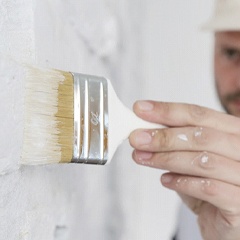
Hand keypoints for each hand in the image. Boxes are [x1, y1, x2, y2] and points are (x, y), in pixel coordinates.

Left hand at [129, 100, 239, 239]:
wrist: (228, 222)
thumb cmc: (211, 186)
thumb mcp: (193, 159)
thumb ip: (176, 144)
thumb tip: (145, 130)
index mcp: (233, 132)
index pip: (199, 114)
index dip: (167, 111)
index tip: (141, 109)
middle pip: (201, 135)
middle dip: (163, 136)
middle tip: (137, 138)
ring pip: (203, 161)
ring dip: (166, 158)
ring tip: (142, 157)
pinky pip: (209, 188)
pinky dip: (182, 182)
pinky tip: (165, 180)